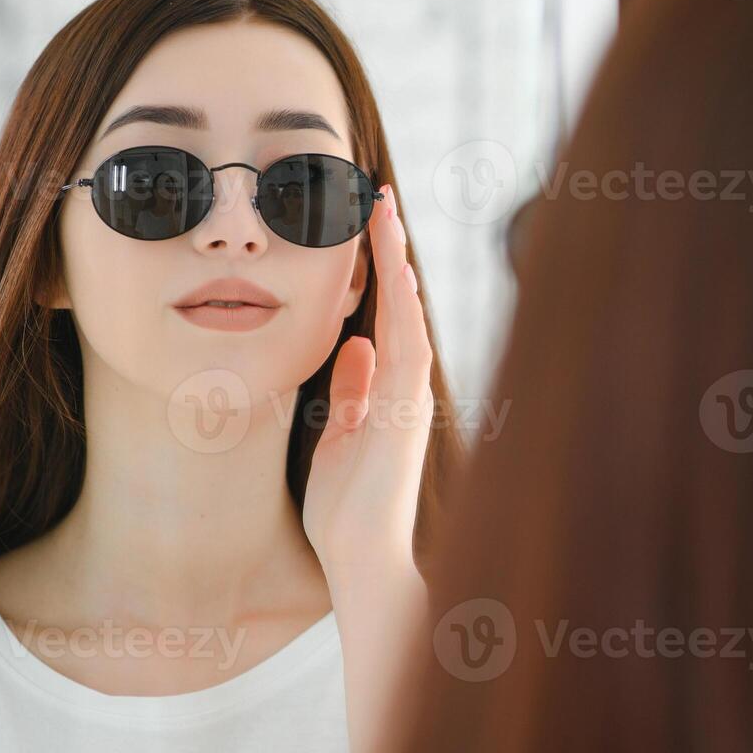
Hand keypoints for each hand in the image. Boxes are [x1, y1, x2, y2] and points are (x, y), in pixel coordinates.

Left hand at [302, 184, 433, 585]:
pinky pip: (409, 347)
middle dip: (391, 250)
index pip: (384, 316)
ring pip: (409, 315)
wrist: (361, 557)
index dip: (378, 270)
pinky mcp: (409, 413)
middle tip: (379, 195)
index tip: (367, 225)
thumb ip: (352, 392)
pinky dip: (404, 307)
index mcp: (389, 391)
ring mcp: (411, 399)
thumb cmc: (348, 508)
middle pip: (401, 304)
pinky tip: (397, 271)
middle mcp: (406, 388)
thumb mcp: (340, 436)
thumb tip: (353, 349)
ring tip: (385, 213)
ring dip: (398, 264)